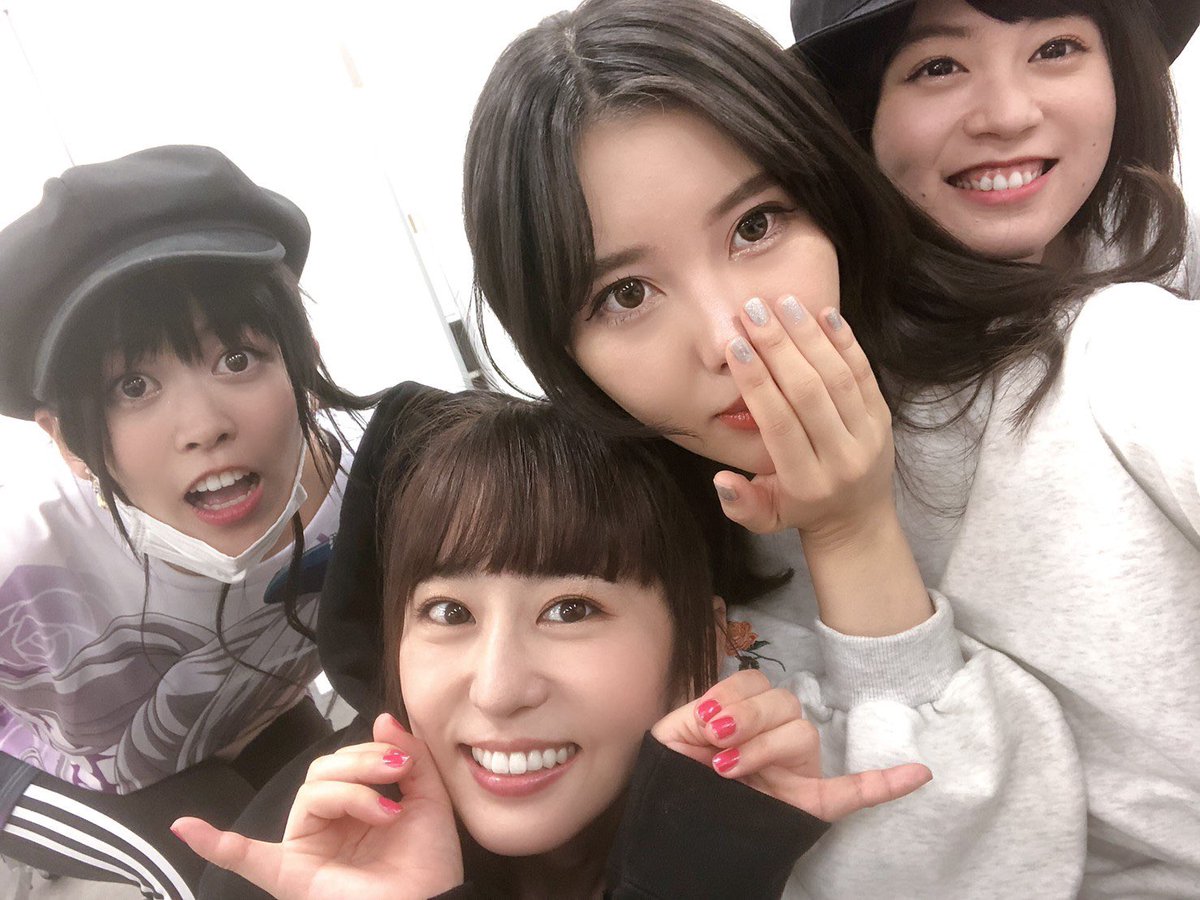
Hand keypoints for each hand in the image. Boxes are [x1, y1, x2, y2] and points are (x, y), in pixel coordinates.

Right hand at [172, 714, 462, 899]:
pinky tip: (187, 827)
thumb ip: (409, 755)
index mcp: (356, 810)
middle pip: (323, 771)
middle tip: (395, 774)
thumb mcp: (428, 797)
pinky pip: (246, 858)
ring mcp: (308, 848)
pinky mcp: (292, 874)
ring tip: (384, 810)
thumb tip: (381, 718)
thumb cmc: (430, 863)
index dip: (370, 752)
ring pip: (310, 793)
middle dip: (360, 763)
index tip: (404, 761)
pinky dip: (216, 843)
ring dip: (349, 790)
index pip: (344, 763)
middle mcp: (329, 827)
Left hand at [652, 670, 930, 821]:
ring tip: (728, 769)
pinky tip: (917, 774)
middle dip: (747, 717)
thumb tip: (715, 710)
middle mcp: (774, 737)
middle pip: (784, 702)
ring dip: (766, 746)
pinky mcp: (810, 803)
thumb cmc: (672, 777)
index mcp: (743, 717)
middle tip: (716, 744)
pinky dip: (886, 784)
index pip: (754, 683)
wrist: (668, 828)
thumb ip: (697, 714)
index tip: (704, 724)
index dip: (731, 696)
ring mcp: (796, 770)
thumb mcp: (673, 737)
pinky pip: (855, 792)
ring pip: (804, 734)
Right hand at [717, 296, 931, 635]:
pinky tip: (822, 312)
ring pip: (838, 376)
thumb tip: (721, 480)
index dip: (756, 382)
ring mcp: (868, 436)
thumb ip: (740, 504)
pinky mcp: (884, 417)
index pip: (780, 423)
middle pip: (810, 392)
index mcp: (806, 482)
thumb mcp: (764, 519)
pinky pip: (865, 372)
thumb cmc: (798, 510)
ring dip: (809, 335)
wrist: (857, 520)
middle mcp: (842, 458)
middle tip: (753, 310)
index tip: (735, 345)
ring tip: (781, 302)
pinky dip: (844, 340)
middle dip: (778, 346)